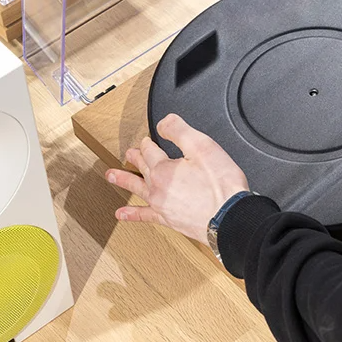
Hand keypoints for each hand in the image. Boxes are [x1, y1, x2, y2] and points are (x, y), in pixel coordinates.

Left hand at [105, 114, 248, 244]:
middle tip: (128, 153)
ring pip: (137, 189)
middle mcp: (158, 188)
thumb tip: (164, 122)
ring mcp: (161, 205)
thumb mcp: (203, 147)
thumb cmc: (221, 185)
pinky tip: (122, 215)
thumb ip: (180, 130)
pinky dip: (132, 215)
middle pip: (142, 168)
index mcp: (164, 169)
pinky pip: (145, 216)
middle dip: (135, 158)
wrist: (230, 217)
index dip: (148, 142)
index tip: (147, 139)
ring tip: (111, 176)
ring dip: (123, 181)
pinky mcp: (169, 220)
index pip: (150, 150)